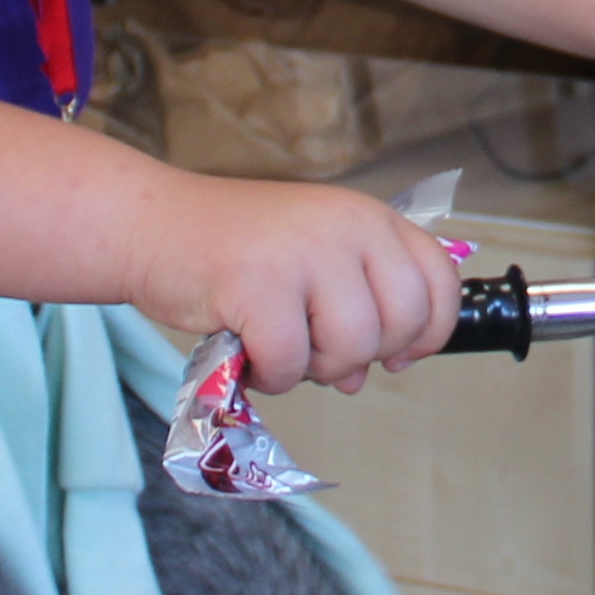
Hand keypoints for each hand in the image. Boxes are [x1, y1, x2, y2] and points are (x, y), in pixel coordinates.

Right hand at [133, 174, 460, 393]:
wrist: (154, 227)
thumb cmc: (233, 250)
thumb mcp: (314, 261)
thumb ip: (355, 306)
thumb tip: (372, 374)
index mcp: (369, 218)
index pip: (439, 282)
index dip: (428, 332)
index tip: (398, 354)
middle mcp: (348, 226)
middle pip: (403, 323)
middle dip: (364, 355)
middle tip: (317, 348)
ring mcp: (305, 252)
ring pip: (352, 347)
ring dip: (314, 368)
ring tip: (278, 346)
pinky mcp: (260, 284)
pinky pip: (291, 363)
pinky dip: (271, 375)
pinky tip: (249, 352)